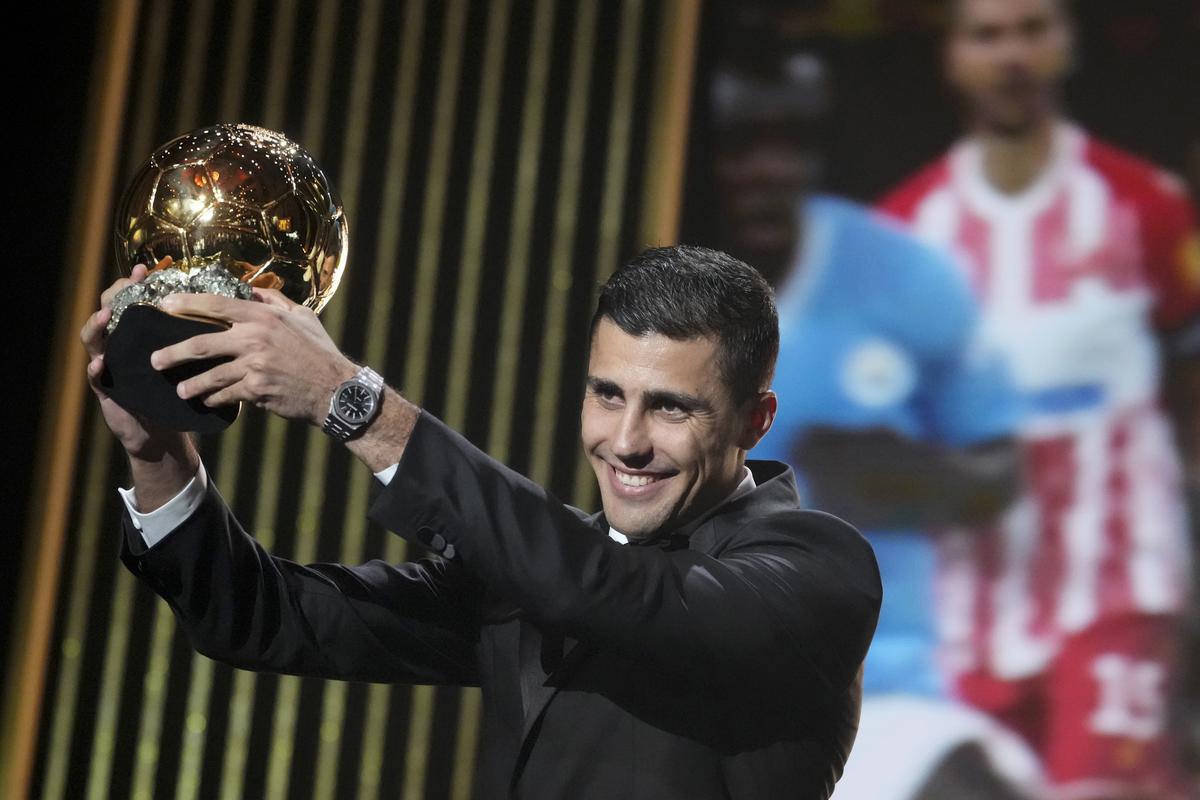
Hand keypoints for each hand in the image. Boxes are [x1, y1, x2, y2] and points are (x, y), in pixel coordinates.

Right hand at [81, 262, 189, 460]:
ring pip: (93, 339)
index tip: (146, 270)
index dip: (136, 284)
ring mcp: (109, 364)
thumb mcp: (188, 361)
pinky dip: (95, 368)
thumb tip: (231, 310)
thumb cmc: (177, 389)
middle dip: (114, 296)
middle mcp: (121, 344)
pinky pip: (94, 377)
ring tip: (105, 316)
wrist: (162, 430)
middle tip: (125, 285)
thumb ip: (200, 336)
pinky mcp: (105, 389)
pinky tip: (100, 363)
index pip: (133, 300)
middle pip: (107, 310)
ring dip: (97, 326)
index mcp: (140, 334)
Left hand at [151, 289, 357, 425]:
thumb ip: (275, 301)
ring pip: (210, 376)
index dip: (187, 303)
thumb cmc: (320, 351)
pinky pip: (226, 395)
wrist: (337, 389)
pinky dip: (215, 399)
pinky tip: (208, 401)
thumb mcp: (303, 317)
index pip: (216, 305)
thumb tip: (251, 290)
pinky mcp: (257, 390)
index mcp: (263, 316)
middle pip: (202, 344)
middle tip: (156, 360)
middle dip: (173, 353)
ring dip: (191, 385)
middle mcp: (254, 339)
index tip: (166, 305)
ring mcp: (254, 366)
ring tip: (180, 390)